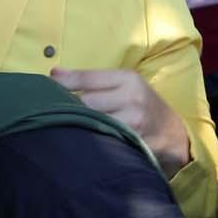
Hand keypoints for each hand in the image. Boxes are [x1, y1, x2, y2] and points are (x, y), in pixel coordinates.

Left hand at [53, 67, 193, 172]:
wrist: (173, 135)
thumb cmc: (142, 106)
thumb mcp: (124, 85)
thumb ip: (91, 81)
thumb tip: (53, 74)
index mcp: (128, 79)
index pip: (86, 78)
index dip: (62, 83)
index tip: (44, 87)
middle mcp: (131, 98)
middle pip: (86, 102)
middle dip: (68, 107)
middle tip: (49, 112)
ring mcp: (133, 123)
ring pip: (92, 122)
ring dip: (75, 125)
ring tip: (62, 126)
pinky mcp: (132, 143)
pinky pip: (101, 140)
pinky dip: (88, 139)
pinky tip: (78, 140)